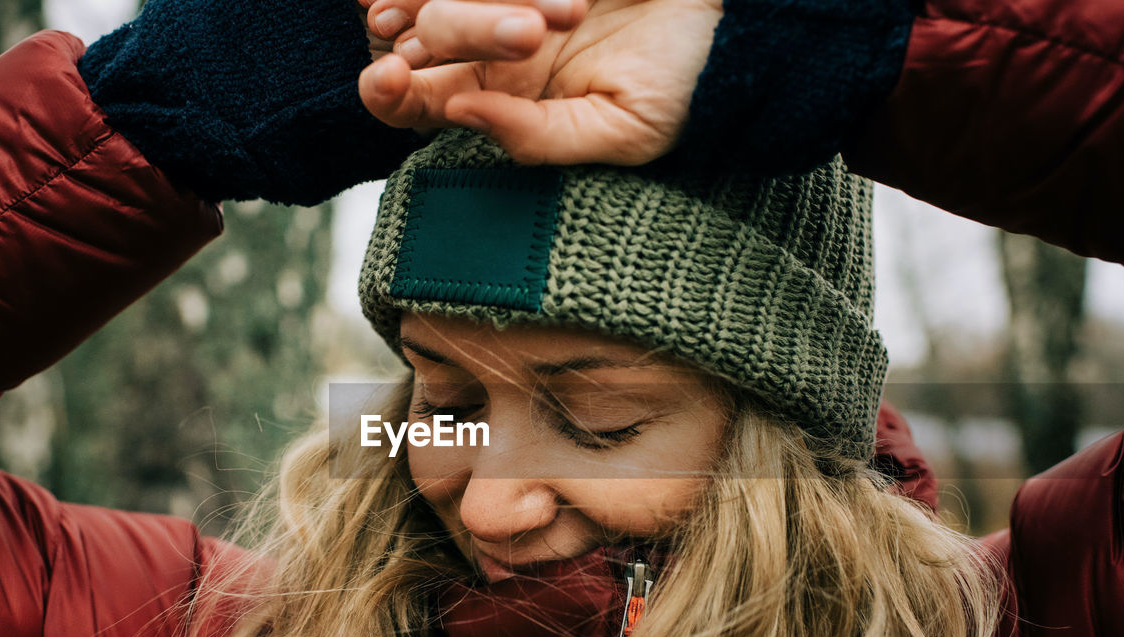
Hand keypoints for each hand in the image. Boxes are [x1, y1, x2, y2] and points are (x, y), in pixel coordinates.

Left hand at [358, 0, 721, 165]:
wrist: (735, 30)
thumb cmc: (683, 87)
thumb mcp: (618, 132)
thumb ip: (538, 138)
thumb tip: (459, 116)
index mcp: (502, 100)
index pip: (418, 103)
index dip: (388, 93)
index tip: (389, 78)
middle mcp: (493, 48)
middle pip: (424, 39)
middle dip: (435, 31)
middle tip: (490, 33)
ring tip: (478, 8)